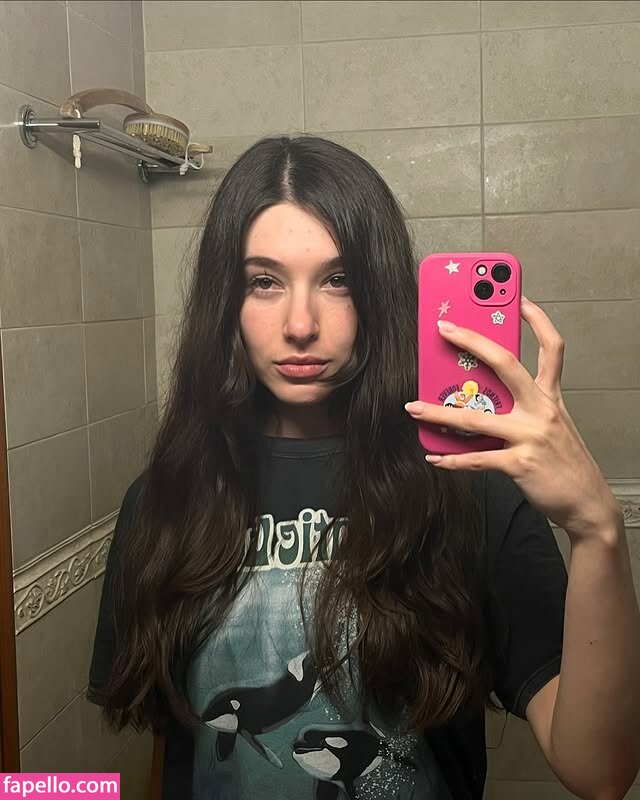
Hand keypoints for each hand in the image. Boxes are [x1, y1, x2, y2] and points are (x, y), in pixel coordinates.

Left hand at [405, 298, 620, 538]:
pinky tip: (434, 458)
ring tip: (412, 407)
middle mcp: (541, 409)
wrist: (587, 503)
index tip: (519, 297)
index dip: (537, 320)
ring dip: (438, 412)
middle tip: (444, 327)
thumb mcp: (551, 425)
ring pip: (476, 418)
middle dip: (472, 341)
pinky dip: (452, 459)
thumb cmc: (563, 462)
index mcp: (550, 397)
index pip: (552, 347)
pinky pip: (477, 458)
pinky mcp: (520, 464)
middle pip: (506, 364)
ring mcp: (531, 435)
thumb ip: (521, 406)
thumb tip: (476, 399)